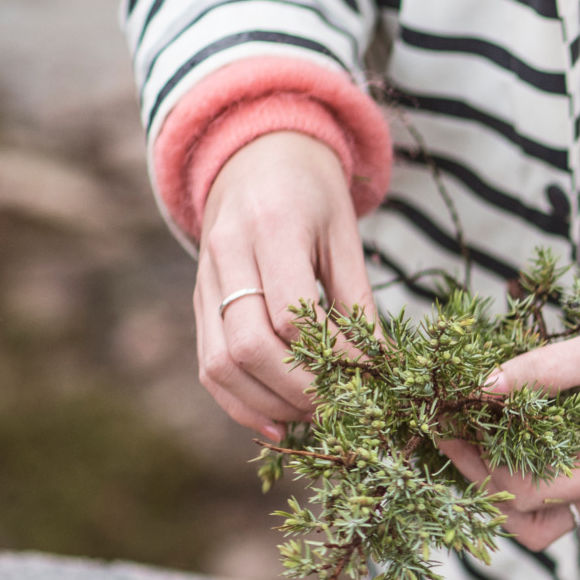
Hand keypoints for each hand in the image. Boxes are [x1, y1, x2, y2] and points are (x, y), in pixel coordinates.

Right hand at [193, 131, 369, 438]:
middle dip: (298, 390)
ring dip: (268, 404)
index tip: (368, 377)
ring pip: (220, 363)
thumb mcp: (346, 234)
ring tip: (315, 417)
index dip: (330, 357)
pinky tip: (278, 424)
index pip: (290, 314)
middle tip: (342, 408)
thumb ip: (358, 300)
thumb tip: (382, 367)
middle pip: (249, 347)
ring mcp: (204, 280)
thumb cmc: (312, 193)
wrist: (255, 154)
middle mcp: (226, 254)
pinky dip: (240, 403)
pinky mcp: (198, 301)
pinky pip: (208, 364)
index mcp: (272, 227)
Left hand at [448, 288, 579, 549]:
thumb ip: (545, 369)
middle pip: (532, 522)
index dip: (479, 464)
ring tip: (469, 431)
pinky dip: (523, 461)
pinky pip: (558, 479)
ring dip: (501, 479)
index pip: (530, 493)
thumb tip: (482, 386)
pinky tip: (499, 420)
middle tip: (452, 436)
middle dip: (484, 486)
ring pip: (544, 509)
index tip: (447, 422)